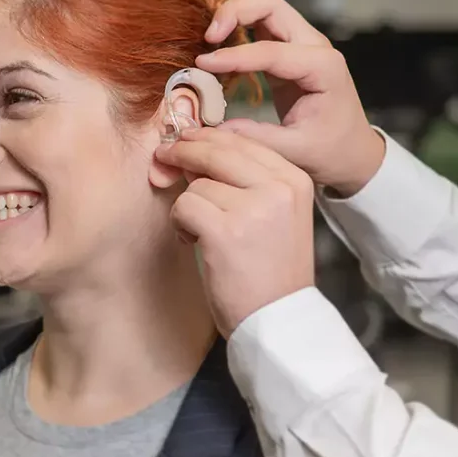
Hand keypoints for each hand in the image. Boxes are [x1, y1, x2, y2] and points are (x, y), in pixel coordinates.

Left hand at [155, 128, 314, 334]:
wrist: (279, 319)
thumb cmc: (269, 270)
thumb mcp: (275, 215)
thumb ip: (244, 180)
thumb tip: (193, 149)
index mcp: (294, 179)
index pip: (243, 140)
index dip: (207, 137)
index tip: (185, 138)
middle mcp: (278, 187)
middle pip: (217, 150)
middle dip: (184, 151)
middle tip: (164, 156)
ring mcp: (253, 208)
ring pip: (197, 184)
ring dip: (187, 206)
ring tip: (201, 233)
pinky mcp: (226, 231)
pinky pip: (185, 206)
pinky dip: (181, 224)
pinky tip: (194, 242)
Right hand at [199, 0, 384, 197]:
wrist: (352, 150)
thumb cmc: (330, 150)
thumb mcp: (295, 150)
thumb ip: (255, 136)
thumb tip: (212, 129)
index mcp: (323, 68)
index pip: (271, 50)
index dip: (234, 55)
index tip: (203, 64)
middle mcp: (315, 47)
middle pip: (270, 5)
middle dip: (234, 12)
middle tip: (208, 37)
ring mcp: (302, 44)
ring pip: (265, 7)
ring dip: (234, 14)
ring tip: (210, 40)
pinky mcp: (289, 51)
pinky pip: (260, 26)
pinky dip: (237, 29)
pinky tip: (220, 51)